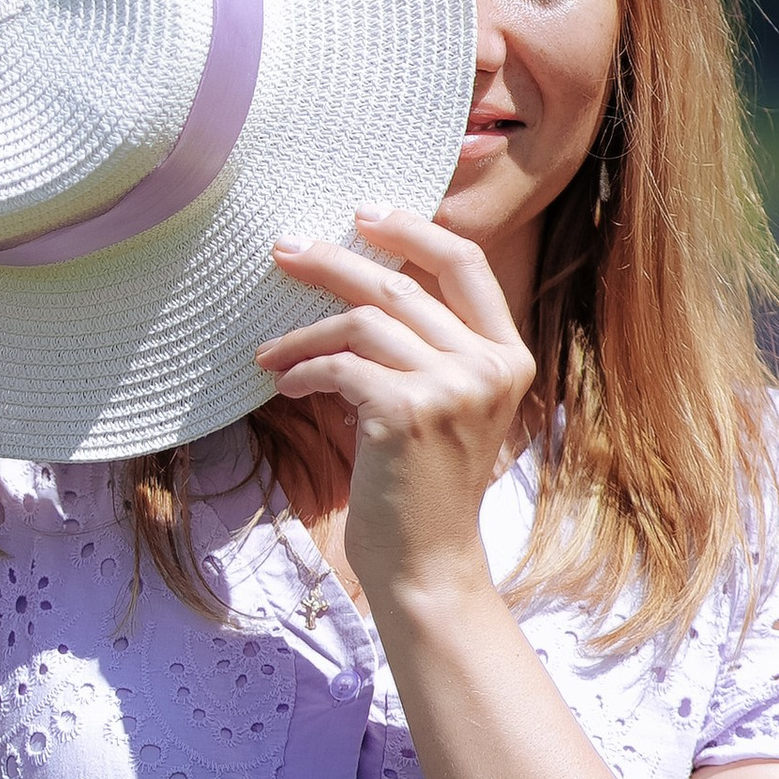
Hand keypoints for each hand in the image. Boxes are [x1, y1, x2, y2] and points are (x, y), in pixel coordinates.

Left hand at [255, 211, 535, 621]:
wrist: (428, 565)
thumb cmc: (424, 490)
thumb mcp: (446, 408)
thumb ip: (426, 348)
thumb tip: (358, 283)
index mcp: (508, 355)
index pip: (465, 263)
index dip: (412, 229)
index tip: (364, 214)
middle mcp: (489, 365)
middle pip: (400, 285)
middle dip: (333, 261)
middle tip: (285, 247)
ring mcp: (453, 388)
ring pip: (363, 323)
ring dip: (304, 333)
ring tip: (270, 351)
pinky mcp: (408, 412)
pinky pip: (340, 366)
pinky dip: (304, 370)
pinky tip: (284, 383)